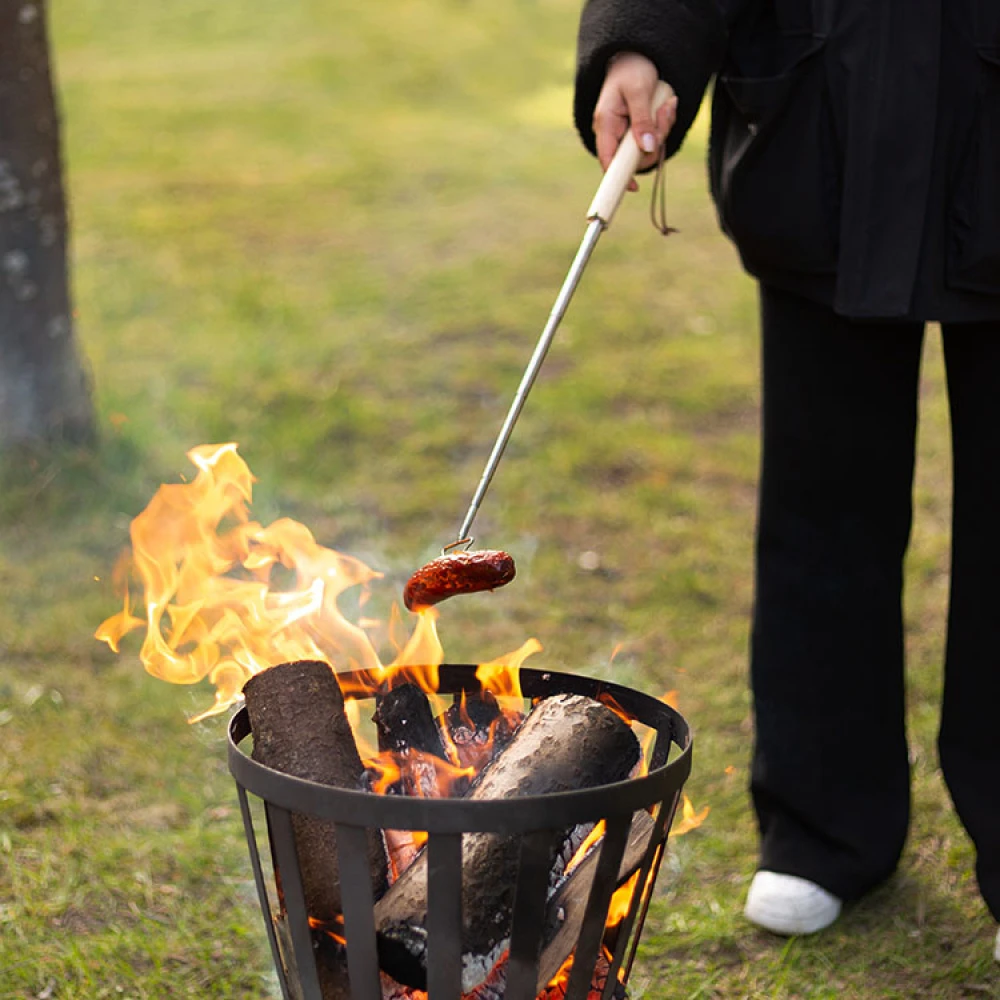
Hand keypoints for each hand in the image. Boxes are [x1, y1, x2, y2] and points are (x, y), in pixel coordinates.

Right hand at [593, 52, 677, 190]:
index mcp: (606, 124)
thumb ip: (642, 120)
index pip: (608, 160)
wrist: (636, 54)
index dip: (618, 177)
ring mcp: (627, 133)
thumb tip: (647, 149)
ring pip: (648, 148)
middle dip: (655, 140)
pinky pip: (655, 138)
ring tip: (667, 103)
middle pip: (634, 156)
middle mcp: (614, 133)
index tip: (634, 187)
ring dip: (663, 130)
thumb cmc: (632, 69)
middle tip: (666, 111)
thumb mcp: (638, 91)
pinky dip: (665, 125)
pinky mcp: (639, 130)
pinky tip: (667, 105)